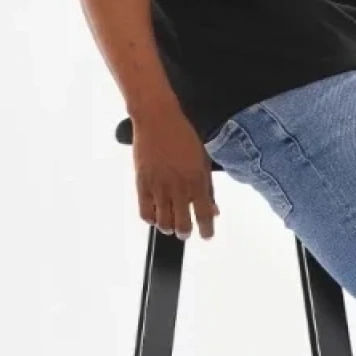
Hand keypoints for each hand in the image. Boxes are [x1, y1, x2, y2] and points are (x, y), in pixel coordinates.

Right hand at [131, 106, 220, 238]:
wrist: (157, 119)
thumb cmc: (183, 136)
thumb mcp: (203, 160)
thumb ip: (208, 188)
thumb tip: (213, 210)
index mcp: (197, 180)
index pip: (204, 215)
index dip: (207, 230)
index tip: (207, 235)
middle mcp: (178, 187)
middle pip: (182, 225)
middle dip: (186, 233)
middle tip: (186, 231)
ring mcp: (159, 187)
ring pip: (163, 222)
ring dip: (169, 227)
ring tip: (171, 223)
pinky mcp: (142, 185)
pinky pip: (145, 213)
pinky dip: (151, 219)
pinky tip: (155, 215)